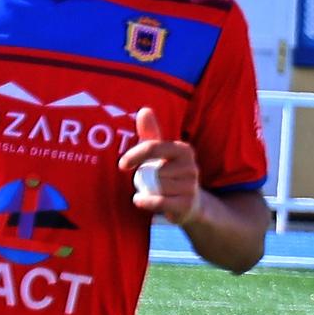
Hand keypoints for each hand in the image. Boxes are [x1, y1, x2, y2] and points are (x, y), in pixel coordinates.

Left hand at [124, 108, 199, 222]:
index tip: (122, 165)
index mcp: (183, 150)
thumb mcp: (159, 152)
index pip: (153, 148)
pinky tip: (141, 200)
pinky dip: (146, 201)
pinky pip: (159, 201)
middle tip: (149, 182)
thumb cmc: (169, 173)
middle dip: (144, 178)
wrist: (189, 203)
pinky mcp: (187, 204)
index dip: (134, 155)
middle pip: (152, 171)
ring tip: (153, 191)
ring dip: (146, 190)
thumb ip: (150, 132)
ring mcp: (191, 186)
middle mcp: (191, 167)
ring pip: (155, 187)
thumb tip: (144, 110)